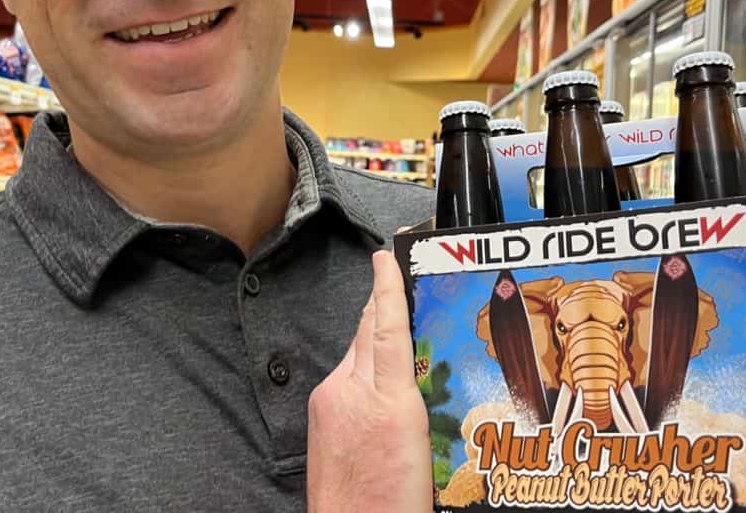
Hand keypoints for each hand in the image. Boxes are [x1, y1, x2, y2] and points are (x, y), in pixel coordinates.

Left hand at [306, 250, 431, 512]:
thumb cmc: (394, 503)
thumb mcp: (425, 448)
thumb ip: (418, 401)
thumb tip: (419, 372)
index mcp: (387, 400)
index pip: (388, 328)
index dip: (388, 289)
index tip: (385, 257)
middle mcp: (351, 391)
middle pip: (370, 332)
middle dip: (384, 306)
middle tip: (401, 283)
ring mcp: (331, 401)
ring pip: (358, 353)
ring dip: (376, 339)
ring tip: (401, 334)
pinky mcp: (320, 415)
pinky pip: (346, 375)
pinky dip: (362, 366)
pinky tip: (377, 380)